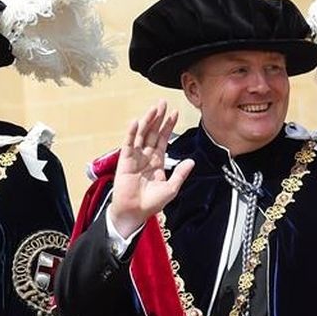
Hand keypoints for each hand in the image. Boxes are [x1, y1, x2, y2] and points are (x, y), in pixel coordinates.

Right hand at [108, 100, 194, 237]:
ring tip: (154, 108)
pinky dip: (131, 133)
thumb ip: (180, 173)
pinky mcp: (125, 161)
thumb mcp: (171, 188)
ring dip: (147, 121)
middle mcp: (146, 156)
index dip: (168, 126)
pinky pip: (129, 144)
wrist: (135, 213)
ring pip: (142, 135)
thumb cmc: (151, 203)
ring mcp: (135, 157)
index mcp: (157, 161)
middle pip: (153, 132)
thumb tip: (191, 161)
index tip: (174, 113)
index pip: (163, 139)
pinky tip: (135, 122)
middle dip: (158, 118)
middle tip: (163, 103)